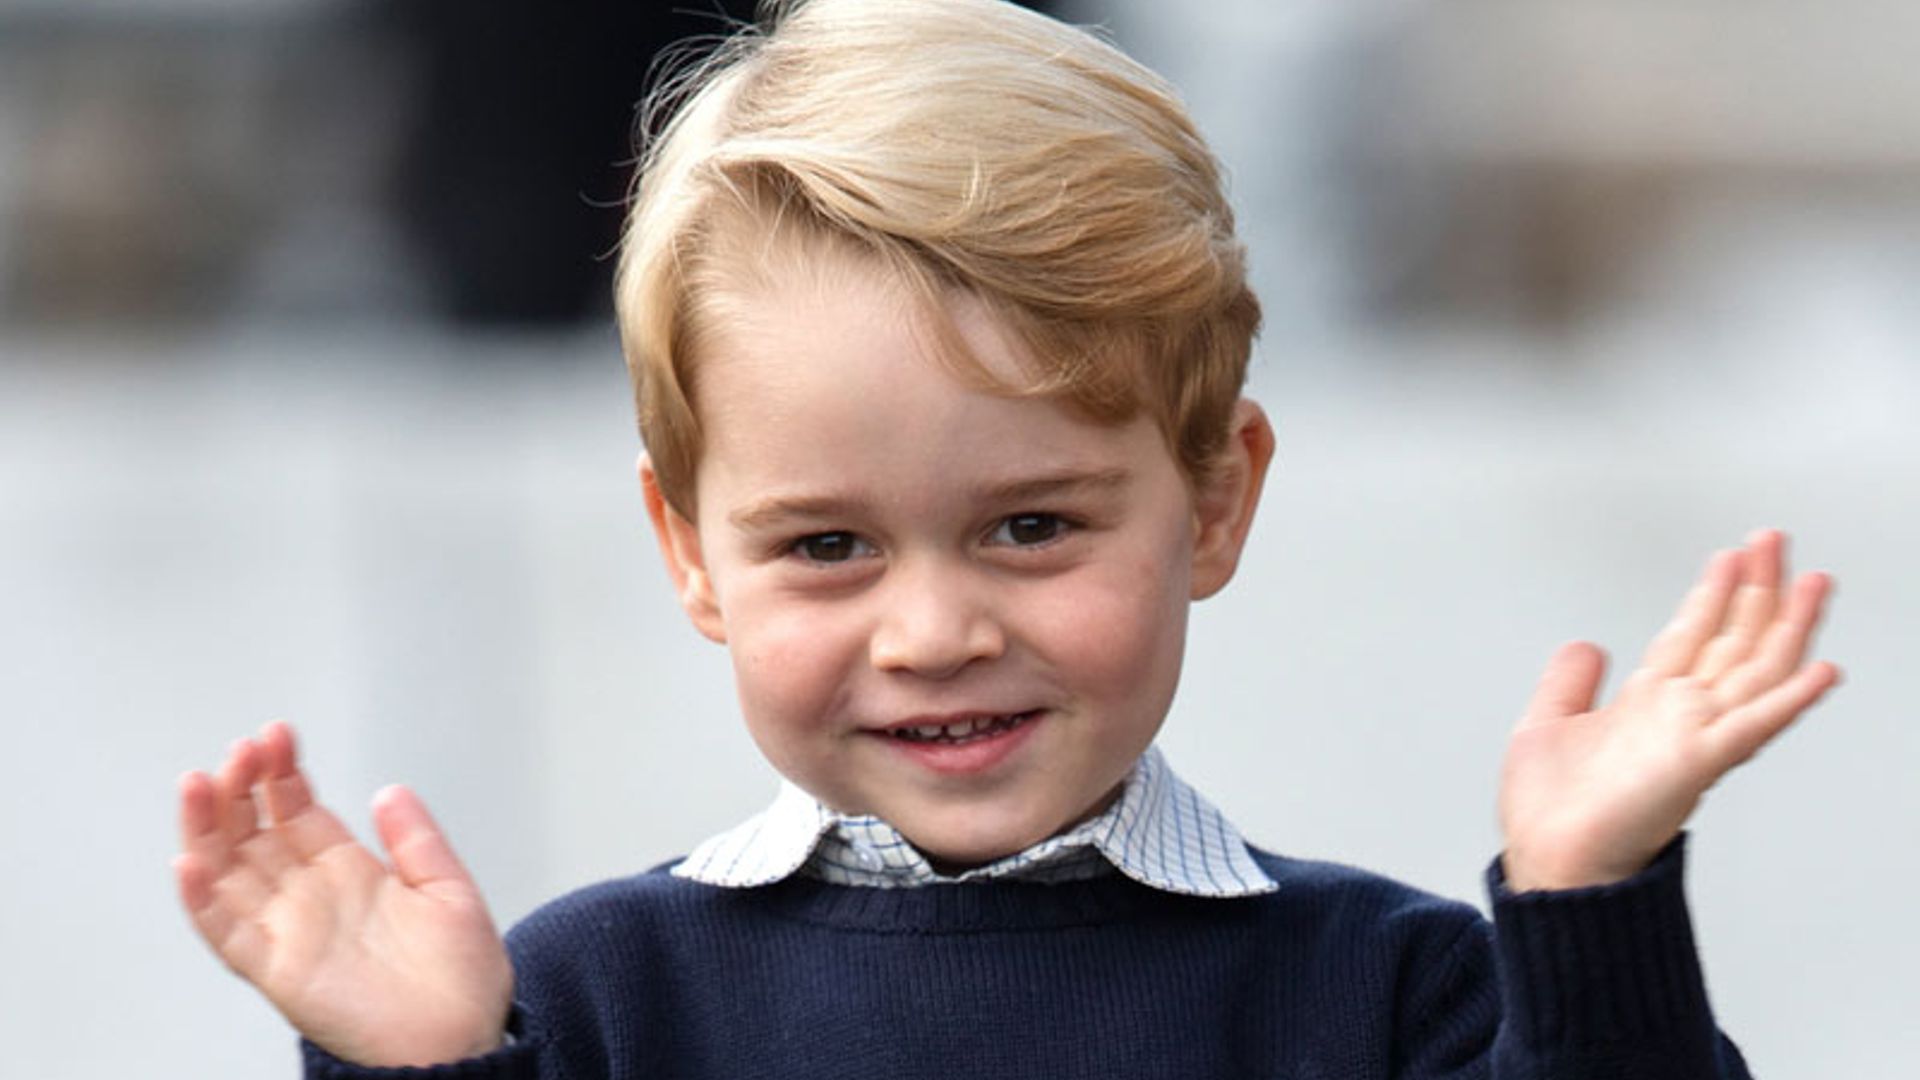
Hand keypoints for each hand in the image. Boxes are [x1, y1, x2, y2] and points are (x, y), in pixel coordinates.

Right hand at [174, 722, 513, 1066]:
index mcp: (350, 874)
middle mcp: (311, 898)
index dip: (281, 773)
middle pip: (254, 833)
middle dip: (240, 788)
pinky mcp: (278, 971)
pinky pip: (227, 934)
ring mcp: (290, 932)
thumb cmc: (462, 981)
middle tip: (241, 750)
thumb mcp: (450, 890)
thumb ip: (418, 840)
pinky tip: (191, 863)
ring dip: (207, 829)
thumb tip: (390, 790)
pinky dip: (202, 900)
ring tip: (199, 785)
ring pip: (227, 874)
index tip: (276, 735)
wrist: (463, 1042)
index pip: (298, 811)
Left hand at [1498, 529, 1839, 891]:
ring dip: (1788, 627)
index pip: (1692, 635)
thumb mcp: (1547, 723)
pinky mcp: (1697, 765)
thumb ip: (1569, 683)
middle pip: (1734, 642)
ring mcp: (1694, 739)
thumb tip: (1587, 645)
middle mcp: (1679, 717)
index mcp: (1647, 705)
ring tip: (1813, 582)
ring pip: (1756, 672)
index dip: (1714, 593)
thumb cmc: (1552, 813)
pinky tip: (1820, 671)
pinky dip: (1788, 700)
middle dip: (1757, 590)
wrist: (1550, 864)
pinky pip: (1751, 727)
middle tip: (1778, 540)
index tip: (1734, 554)